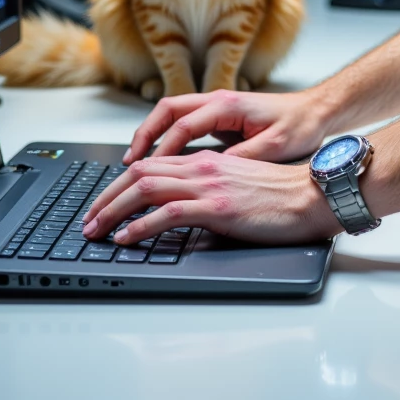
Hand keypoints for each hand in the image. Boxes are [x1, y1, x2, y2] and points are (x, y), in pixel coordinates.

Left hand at [81, 149, 340, 246]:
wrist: (311, 196)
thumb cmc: (281, 196)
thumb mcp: (237, 185)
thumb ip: (209, 189)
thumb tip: (183, 208)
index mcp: (206, 161)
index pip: (150, 165)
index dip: (119, 184)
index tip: (102, 205)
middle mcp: (202, 167)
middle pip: (139, 173)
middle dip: (106, 197)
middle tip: (87, 222)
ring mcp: (208, 185)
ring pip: (145, 189)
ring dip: (113, 211)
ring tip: (95, 231)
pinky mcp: (217, 207)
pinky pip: (167, 213)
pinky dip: (139, 226)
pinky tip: (126, 238)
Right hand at [121, 88, 332, 164]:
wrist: (318, 110)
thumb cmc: (301, 125)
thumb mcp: (275, 146)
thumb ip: (243, 157)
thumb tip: (214, 173)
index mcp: (228, 105)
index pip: (183, 125)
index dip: (162, 149)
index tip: (147, 172)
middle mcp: (217, 101)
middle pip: (167, 111)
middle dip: (144, 136)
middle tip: (127, 165)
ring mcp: (217, 108)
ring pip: (172, 116)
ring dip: (151, 136)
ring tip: (134, 164)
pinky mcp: (220, 118)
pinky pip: (184, 125)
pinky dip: (167, 140)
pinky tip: (160, 161)